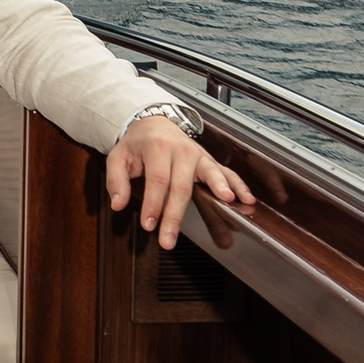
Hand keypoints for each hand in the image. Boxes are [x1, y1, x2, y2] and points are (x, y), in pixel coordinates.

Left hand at [105, 117, 253, 249]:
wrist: (155, 122)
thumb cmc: (137, 144)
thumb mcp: (118, 156)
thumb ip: (117, 180)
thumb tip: (118, 204)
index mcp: (157, 147)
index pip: (157, 179)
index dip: (153, 204)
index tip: (149, 225)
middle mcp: (182, 150)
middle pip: (181, 185)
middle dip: (175, 215)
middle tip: (169, 240)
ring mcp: (199, 155)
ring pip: (210, 174)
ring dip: (220, 188)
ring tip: (227, 203)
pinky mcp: (209, 161)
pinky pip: (226, 172)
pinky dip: (238, 185)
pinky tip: (246, 199)